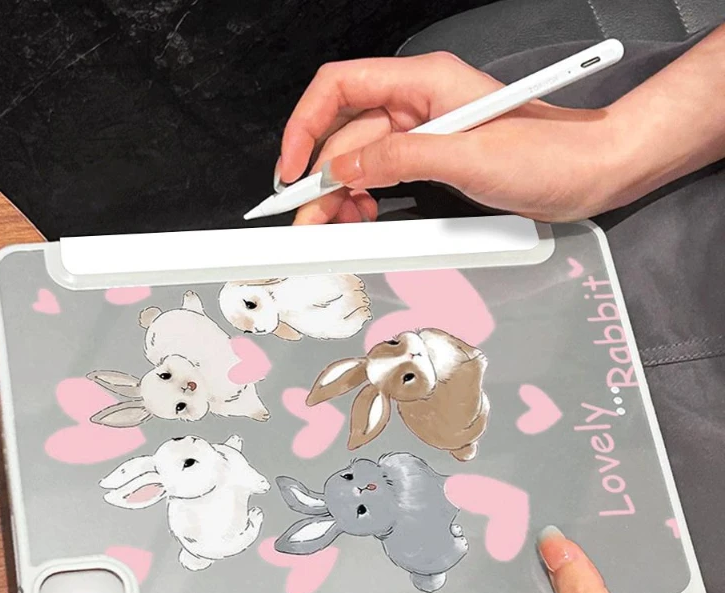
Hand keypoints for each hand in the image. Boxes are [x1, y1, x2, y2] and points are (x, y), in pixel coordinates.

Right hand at [277, 54, 622, 224]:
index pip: (340, 88)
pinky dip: (366, 198)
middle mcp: (419, 102)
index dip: (305, 126)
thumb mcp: (469, 157)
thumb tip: (346, 167)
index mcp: (424, 82)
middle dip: (321, 177)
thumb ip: (401, 158)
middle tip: (309, 218)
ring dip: (342, 193)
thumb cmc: (548, 154)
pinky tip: (365, 215)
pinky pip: (383, 175)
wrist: (588, 173)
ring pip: (360, 159)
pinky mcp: (432, 160)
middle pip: (344, 133)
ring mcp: (424, 132)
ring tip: (337, 224)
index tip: (291, 169)